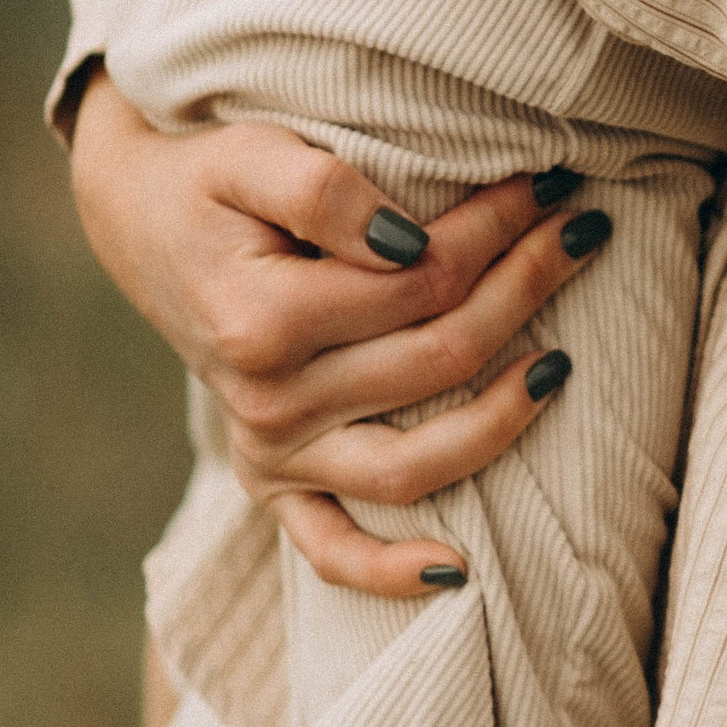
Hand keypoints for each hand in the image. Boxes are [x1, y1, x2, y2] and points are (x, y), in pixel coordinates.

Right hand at [69, 75, 605, 595]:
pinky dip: (390, 571)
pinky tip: (460, 569)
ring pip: (413, 463)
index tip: (553, 186)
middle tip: (584, 230)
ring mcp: (269, 450)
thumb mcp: (253, 155)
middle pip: (437, 359)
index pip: (421, 281)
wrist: (142, 222)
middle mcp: (266, 400)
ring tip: (565, 362)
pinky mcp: (270, 481)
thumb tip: (410, 242)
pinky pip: (330, 549)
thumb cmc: (211, 181)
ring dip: (503, 418)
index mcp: (262, 321)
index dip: (498, 229)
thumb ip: (327, 192)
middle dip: (525, 288)